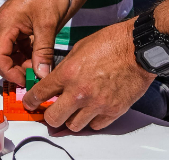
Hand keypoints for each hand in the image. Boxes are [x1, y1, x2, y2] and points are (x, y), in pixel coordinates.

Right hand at [0, 0, 72, 86]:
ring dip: (18, 62)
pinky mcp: (17, 23)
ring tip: (38, 67)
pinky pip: (14, 44)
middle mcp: (2, 24)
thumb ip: (43, 52)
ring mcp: (8, 23)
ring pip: (5, 51)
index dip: (10, 73)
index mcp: (4, 23)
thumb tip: (41, 75)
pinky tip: (39, 57)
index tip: (26, 81)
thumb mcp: (48, 25)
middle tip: (28, 77)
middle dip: (9, 69)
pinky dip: (24, 54)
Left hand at [25, 19, 152, 131]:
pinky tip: (92, 111)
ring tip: (74, 111)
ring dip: (71, 119)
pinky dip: (91, 121)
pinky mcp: (113, 111)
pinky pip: (95, 126)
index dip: (32, 101)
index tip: (30, 103)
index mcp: (68, 73)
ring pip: (74, 126)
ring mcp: (97, 104)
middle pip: (54, 118)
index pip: (41, 93)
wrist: (138, 49)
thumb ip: (66, 67)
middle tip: (52, 111)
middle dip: (50, 116)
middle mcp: (80, 92)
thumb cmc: (111, 43)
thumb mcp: (80, 48)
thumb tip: (57, 82)